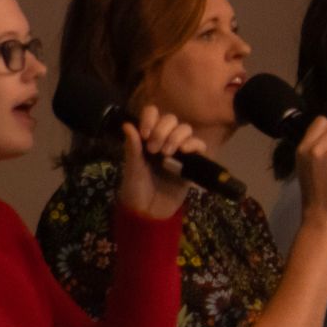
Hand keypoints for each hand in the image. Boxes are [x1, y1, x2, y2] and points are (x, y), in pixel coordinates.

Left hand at [116, 103, 204, 219]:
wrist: (150, 212)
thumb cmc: (136, 189)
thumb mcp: (131, 167)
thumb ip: (132, 147)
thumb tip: (127, 124)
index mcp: (147, 138)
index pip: (153, 114)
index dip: (151, 118)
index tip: (146, 134)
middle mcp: (163, 140)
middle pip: (171, 119)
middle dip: (163, 130)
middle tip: (154, 149)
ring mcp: (179, 151)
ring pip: (185, 129)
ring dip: (176, 137)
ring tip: (167, 154)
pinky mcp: (192, 162)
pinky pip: (199, 145)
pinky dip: (193, 144)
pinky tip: (184, 151)